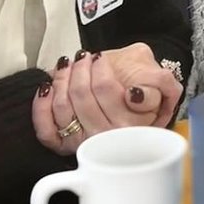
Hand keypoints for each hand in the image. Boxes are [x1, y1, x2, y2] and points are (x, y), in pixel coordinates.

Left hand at [31, 43, 181, 154]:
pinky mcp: (65, 146)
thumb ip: (161, 84)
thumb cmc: (143, 92)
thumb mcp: (163, 84)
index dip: (100, 69)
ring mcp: (84, 142)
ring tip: (70, 65)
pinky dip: (41, 106)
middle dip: (80, 68)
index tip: (100, 59)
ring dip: (62, 79)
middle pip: (81, 94)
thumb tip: (135, 94)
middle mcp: (106, 136)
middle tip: (86, 57)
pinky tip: (47, 88)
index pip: (107, 89)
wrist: (134, 110)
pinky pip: (46, 129)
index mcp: (131, 124)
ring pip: (63, 106)